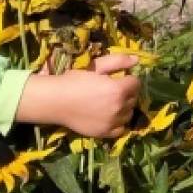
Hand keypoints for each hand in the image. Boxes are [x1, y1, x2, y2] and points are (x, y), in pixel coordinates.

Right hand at [16, 55, 139, 137]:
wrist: (55, 101)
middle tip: (113, 90)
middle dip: (127, 93)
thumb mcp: (96, 66)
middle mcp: (119, 107)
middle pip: (133, 98)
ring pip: (128, 114)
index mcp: (118, 89)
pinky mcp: (105, 133)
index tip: (119, 79)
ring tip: (110, 103)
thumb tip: (137, 60)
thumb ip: (118, 61)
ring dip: (124, 108)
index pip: (136, 83)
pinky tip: (109, 117)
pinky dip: (118, 123)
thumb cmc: (75, 80)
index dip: (129, 80)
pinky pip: (121, 129)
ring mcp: (113, 122)